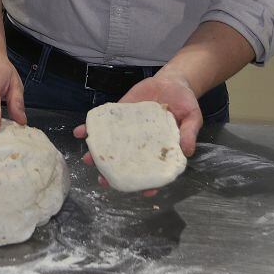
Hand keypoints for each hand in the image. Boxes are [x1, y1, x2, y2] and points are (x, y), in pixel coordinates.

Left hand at [73, 73, 200, 192]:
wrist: (172, 81)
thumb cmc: (185, 103)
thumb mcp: (193, 117)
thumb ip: (189, 133)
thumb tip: (187, 151)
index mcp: (160, 149)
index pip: (153, 172)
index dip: (148, 184)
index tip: (143, 192)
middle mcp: (141, 144)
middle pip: (127, 163)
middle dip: (114, 173)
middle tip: (104, 180)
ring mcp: (128, 130)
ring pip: (111, 146)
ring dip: (98, 154)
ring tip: (88, 160)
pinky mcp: (120, 114)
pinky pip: (103, 124)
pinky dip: (90, 128)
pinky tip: (80, 132)